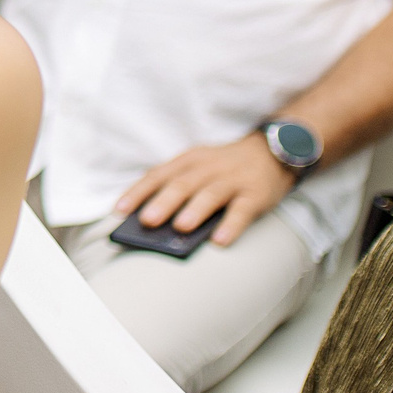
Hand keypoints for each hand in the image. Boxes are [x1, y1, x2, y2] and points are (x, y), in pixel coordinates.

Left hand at [115, 134, 297, 246]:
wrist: (273, 151)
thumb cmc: (225, 168)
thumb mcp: (200, 167)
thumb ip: (179, 187)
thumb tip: (153, 222)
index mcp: (189, 160)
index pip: (158, 174)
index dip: (139, 191)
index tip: (120, 210)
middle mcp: (208, 167)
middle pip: (182, 184)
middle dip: (163, 202)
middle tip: (147, 221)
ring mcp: (233, 179)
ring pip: (211, 194)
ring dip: (194, 210)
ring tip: (180, 228)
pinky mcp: (256, 193)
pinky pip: (242, 210)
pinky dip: (231, 225)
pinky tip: (220, 241)